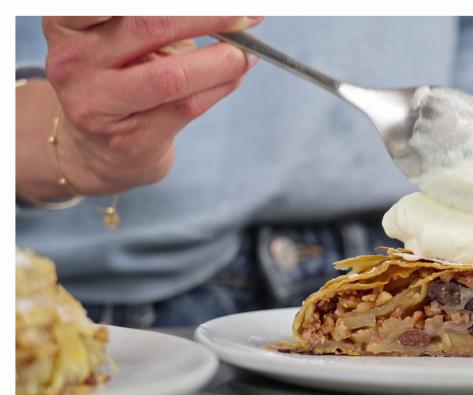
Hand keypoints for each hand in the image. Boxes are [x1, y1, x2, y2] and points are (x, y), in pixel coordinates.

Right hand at [33, 16, 262, 196]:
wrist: (101, 146)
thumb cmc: (124, 74)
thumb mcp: (130, 36)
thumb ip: (166, 19)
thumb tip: (234, 11)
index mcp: (67, 22)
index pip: (112, 1)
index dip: (179, 1)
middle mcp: (73, 60)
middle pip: (149, 25)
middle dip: (208, 16)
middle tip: (246, 14)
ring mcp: (96, 103)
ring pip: (172, 76)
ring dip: (222, 61)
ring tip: (247, 52)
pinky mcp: (128, 138)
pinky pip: (187, 107)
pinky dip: (221, 86)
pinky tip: (235, 74)